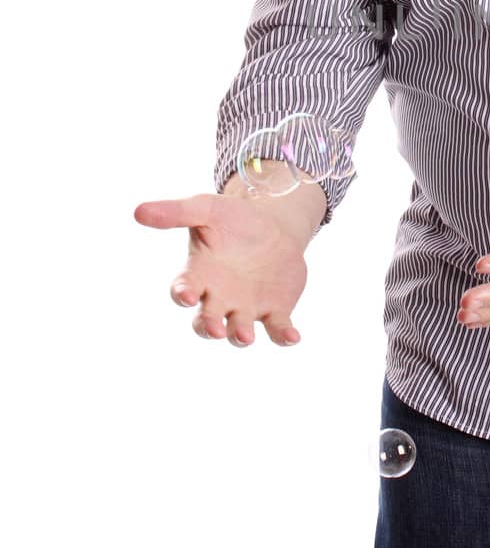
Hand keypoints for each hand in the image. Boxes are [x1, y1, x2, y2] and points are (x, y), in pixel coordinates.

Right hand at [134, 191, 310, 347]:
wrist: (275, 226)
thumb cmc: (234, 219)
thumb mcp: (207, 209)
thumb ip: (176, 212)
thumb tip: (138, 211)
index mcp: (200, 274)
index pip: (183, 289)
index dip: (182, 294)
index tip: (185, 295)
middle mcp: (219, 298)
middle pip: (206, 321)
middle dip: (208, 327)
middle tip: (214, 328)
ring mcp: (246, 308)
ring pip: (238, 332)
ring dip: (239, 336)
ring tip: (244, 335)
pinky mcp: (275, 312)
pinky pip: (277, 330)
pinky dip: (283, 337)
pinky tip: (293, 338)